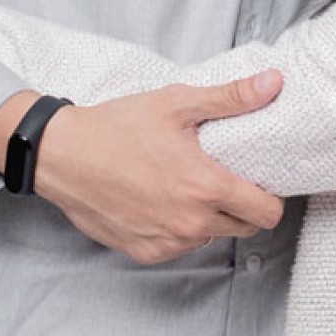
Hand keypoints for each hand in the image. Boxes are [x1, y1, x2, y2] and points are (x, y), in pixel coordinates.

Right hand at [0, 79, 285, 263]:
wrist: (62, 155)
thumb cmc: (118, 127)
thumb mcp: (177, 103)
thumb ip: (231, 97)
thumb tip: (273, 83)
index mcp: (205, 187)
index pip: (266, 212)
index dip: (271, 197)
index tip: (262, 181)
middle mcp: (190, 223)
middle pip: (245, 228)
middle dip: (244, 207)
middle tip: (227, 179)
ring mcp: (167, 243)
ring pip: (210, 237)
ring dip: (210, 218)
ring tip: (189, 186)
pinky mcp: (145, 253)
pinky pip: (179, 246)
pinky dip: (179, 228)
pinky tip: (163, 201)